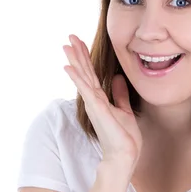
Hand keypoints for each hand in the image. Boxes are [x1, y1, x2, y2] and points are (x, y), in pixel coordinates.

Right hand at [63, 34, 142, 165]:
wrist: (124, 155)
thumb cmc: (124, 137)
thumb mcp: (124, 110)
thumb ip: (119, 94)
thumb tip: (117, 78)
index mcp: (100, 99)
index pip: (91, 74)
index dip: (86, 58)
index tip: (80, 42)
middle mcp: (94, 100)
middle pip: (84, 72)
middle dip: (78, 54)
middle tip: (70, 36)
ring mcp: (94, 104)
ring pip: (83, 78)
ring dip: (75, 61)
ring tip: (66, 45)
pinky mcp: (98, 109)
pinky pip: (86, 90)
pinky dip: (77, 78)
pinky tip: (68, 67)